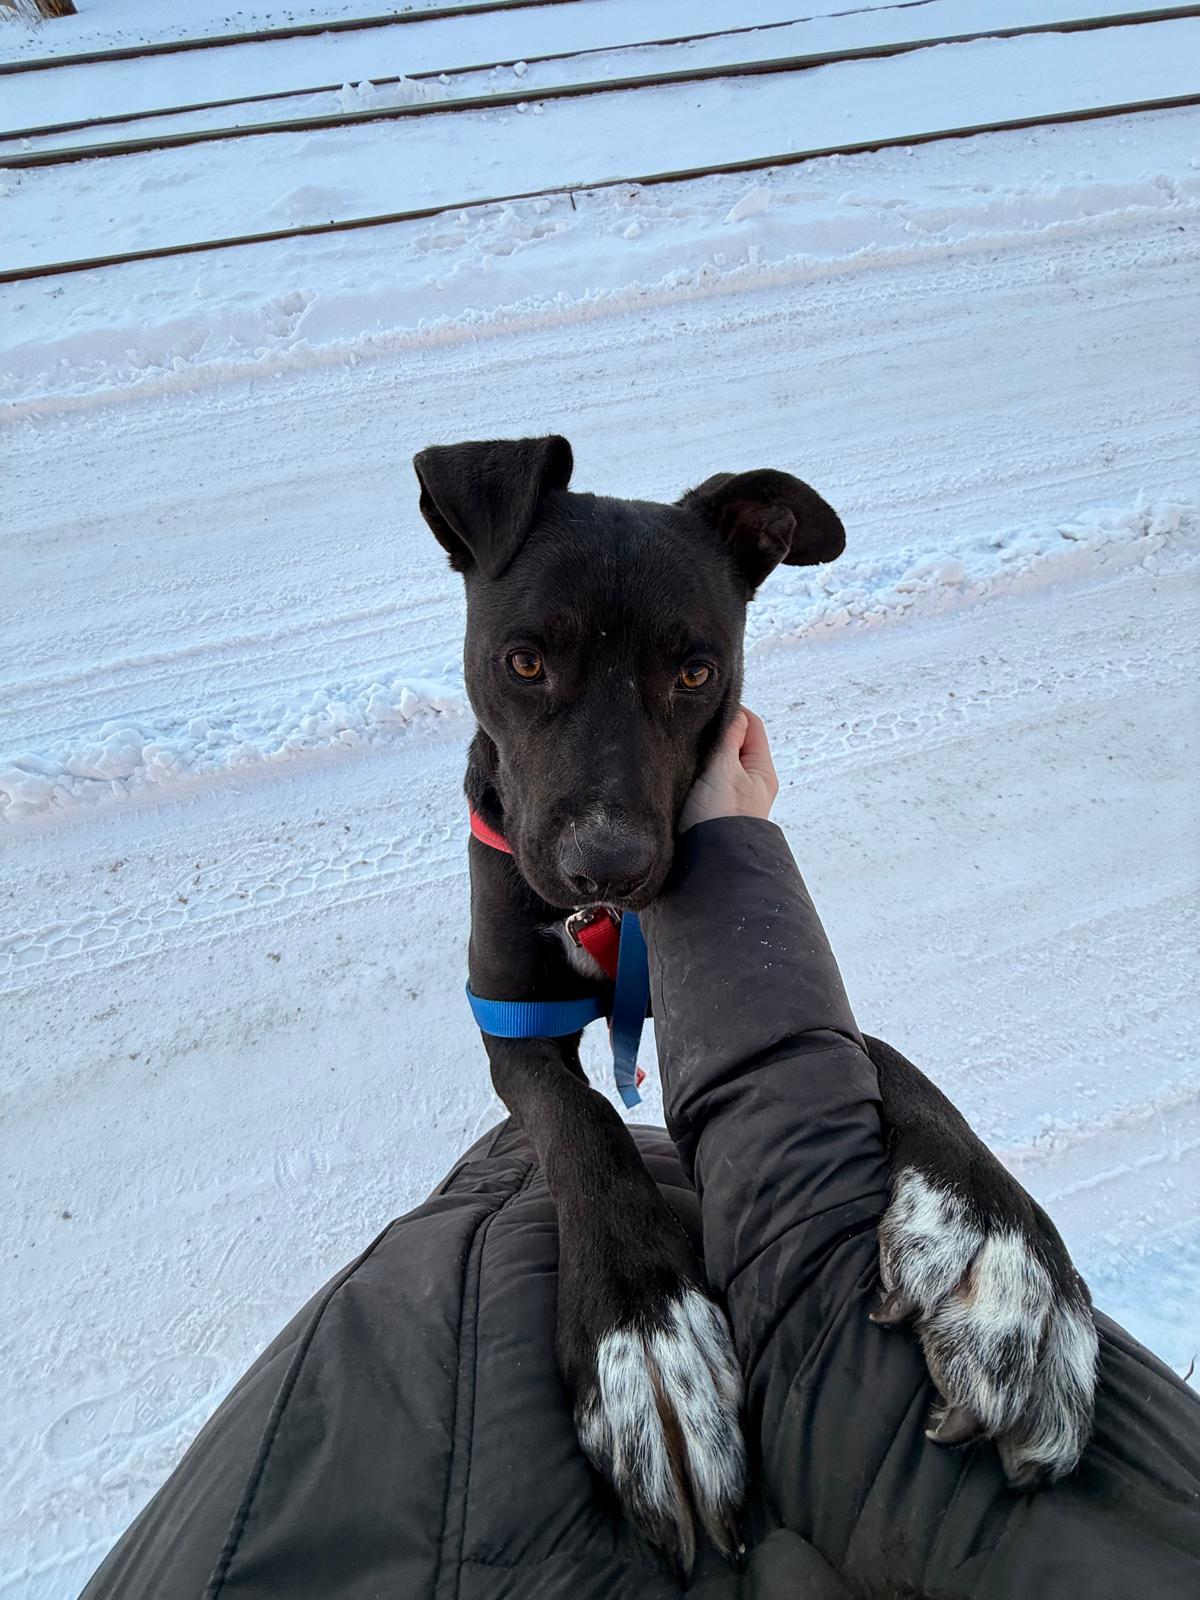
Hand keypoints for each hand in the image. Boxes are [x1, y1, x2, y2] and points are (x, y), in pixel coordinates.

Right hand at [679, 708, 778, 831]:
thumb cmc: (721, 818)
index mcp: (762, 771)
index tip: (708, 707)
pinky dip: (694, 770)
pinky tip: (681, 768)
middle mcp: (749, 783)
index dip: (733, 711)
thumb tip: (734, 713)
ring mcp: (729, 796)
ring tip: (685, 748)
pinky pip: (704, 779)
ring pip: (716, 761)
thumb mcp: (725, 769)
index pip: (752, 725)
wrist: (708, 863)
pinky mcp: (710, 808)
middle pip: (734, 742)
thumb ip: (729, 738)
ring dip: (702, 754)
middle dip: (714, 733)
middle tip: (692, 726)